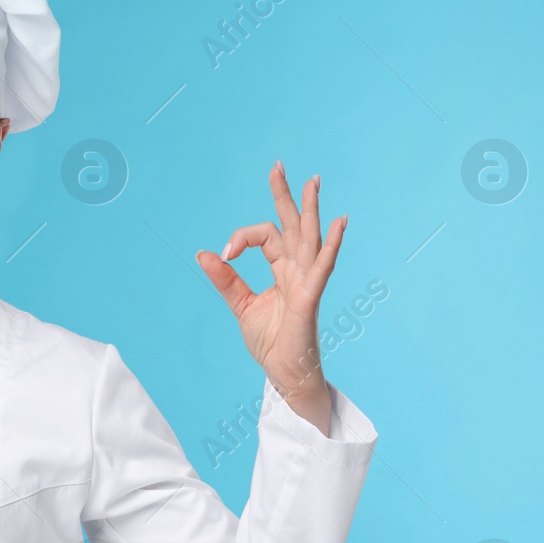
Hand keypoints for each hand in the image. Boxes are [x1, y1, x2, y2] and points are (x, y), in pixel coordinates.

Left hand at [195, 161, 347, 413]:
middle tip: (279, 167)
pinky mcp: (309, 300)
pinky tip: (339, 223)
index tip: (225, 252)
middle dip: (286, 196)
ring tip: (313, 182)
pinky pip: (321, 270)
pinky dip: (330, 247)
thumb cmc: (272, 342)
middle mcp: (298, 272)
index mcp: (283, 271)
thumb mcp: (241, 306)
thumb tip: (204, 254)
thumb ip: (226, 280)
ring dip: (311, 210)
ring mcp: (307, 284)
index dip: (243, 237)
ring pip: (309, 239)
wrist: (284, 375)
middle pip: (292, 226)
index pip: (266, 238)